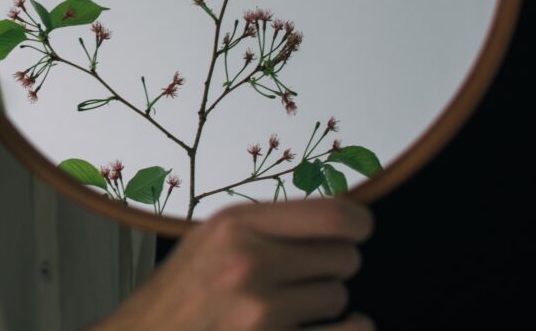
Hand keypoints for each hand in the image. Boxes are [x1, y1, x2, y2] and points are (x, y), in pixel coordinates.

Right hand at [88, 197, 374, 330]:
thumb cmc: (178, 295)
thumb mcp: (210, 240)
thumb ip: (263, 226)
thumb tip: (336, 218)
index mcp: (235, 225)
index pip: (333, 215)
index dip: (357, 224)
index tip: (357, 230)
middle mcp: (250, 263)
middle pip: (344, 256)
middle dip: (332, 266)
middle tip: (305, 275)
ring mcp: (260, 312)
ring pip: (340, 297)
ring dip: (324, 304)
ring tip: (290, 306)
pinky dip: (351, 330)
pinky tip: (333, 327)